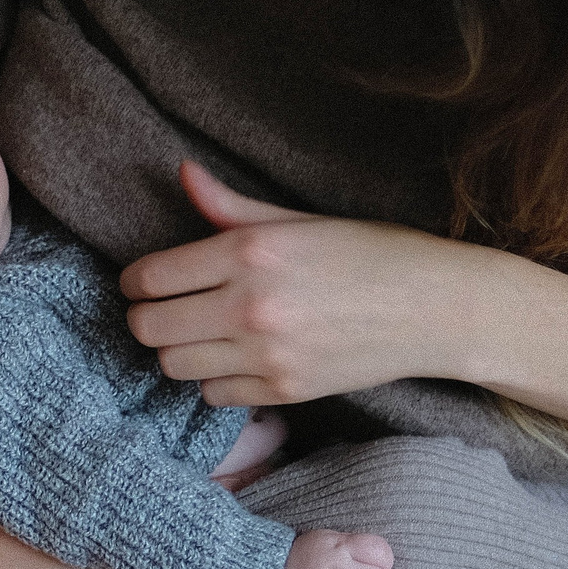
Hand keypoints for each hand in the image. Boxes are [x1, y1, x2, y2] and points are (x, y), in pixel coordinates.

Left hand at [119, 160, 511, 406]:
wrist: (434, 309)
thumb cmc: (370, 254)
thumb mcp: (301, 220)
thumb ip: (232, 207)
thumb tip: (183, 174)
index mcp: (251, 250)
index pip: (151, 276)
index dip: (133, 281)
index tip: (140, 282)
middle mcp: (251, 304)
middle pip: (149, 327)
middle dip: (145, 318)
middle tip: (161, 310)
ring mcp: (266, 353)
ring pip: (173, 365)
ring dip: (177, 350)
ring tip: (199, 334)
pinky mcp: (283, 391)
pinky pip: (212, 394)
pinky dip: (213, 379)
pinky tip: (234, 359)